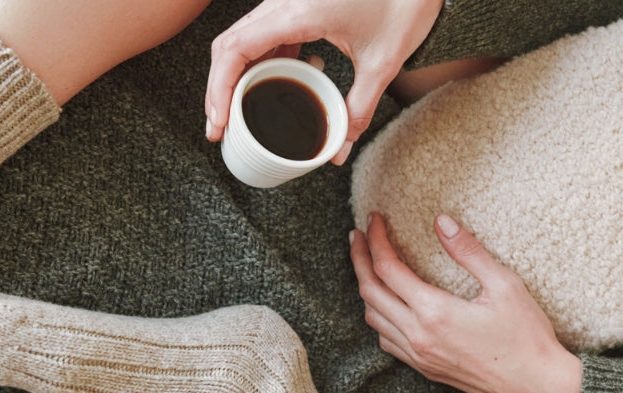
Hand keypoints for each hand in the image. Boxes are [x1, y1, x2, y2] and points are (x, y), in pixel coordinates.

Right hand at [204, 0, 442, 164]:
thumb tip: (338, 149)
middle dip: (219, 89)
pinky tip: (266, 85)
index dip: (218, 90)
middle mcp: (284, 1)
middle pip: (228, 44)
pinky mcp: (296, 3)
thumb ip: (358, 109)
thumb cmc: (404, 3)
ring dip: (234, 75)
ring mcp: (287, 0)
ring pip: (242, 37)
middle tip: (220, 128)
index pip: (235, 50)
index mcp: (298, 13)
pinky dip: (256, 61)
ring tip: (236, 113)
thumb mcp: (383, 63)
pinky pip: (263, 31)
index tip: (218, 123)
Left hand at [350, 213, 581, 392]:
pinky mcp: (427, 370)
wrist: (539, 387)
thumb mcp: (504, 285)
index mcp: (434, 312)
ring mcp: (420, 357)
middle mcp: (419, 336)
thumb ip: (468, 252)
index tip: (374, 219)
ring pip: (374, 319)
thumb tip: (441, 222)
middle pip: (370, 292)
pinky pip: (388, 342)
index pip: (388, 268)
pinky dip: (380, 318)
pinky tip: (388, 305)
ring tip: (368, 265)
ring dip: (366, 289)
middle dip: (359, 260)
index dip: (376, 239)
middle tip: (357, 236)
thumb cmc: (527, 336)